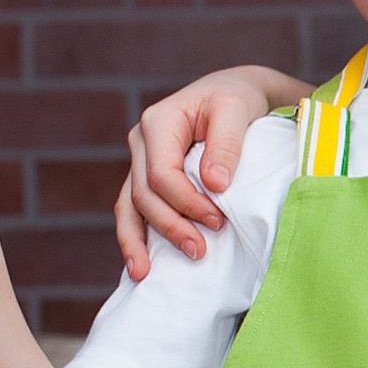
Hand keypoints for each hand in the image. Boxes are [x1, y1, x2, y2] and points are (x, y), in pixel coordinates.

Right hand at [114, 66, 306, 275]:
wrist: (235, 93)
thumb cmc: (237, 99)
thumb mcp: (237, 109)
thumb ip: (226, 144)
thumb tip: (214, 184)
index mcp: (158, 122)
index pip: (161, 174)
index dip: (187, 203)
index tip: (218, 221)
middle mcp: (141, 143)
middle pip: (144, 195)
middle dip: (170, 226)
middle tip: (200, 252)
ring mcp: (141, 162)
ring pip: (130, 207)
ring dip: (138, 242)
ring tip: (144, 274)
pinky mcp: (148, 178)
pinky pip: (135, 211)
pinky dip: (135, 237)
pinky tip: (139, 265)